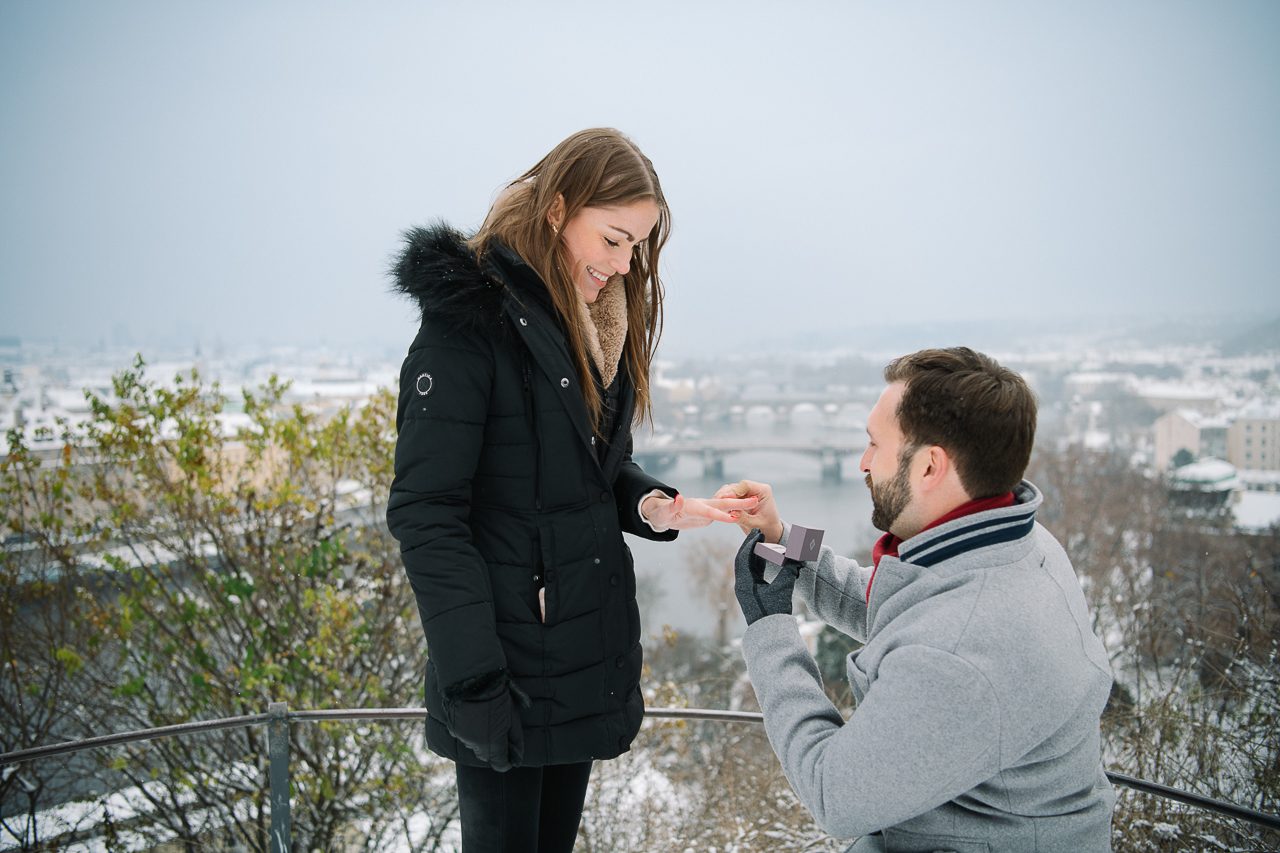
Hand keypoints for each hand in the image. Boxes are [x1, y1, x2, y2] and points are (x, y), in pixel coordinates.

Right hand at [444, 672, 526, 771]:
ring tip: (488, 718)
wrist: (470, 675)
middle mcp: (474, 743)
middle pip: (486, 755)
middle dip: (495, 748)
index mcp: (491, 743)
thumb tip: (517, 754)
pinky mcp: (451, 725)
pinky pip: (463, 734)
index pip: (500, 764)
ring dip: (481, 738)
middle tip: (502, 731)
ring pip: (474, 744)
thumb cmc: (496, 693)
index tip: (512, 753)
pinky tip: (476, 714)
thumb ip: (515, 737)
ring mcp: (460, 735)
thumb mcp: (512, 715)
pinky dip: (470, 729)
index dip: (507, 760)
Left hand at [641, 492, 758, 530]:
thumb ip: (671, 506)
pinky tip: (744, 512)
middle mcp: (701, 505)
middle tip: (755, 500)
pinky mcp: (706, 514)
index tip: (734, 516)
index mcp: (692, 506)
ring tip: (756, 502)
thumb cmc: (660, 513)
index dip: (720, 514)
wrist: (661, 513)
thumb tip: (679, 497)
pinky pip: (722, 512)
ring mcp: (705, 509)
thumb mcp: (662, 512)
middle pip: (721, 503)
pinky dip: (734, 511)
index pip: (708, 510)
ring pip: (724, 506)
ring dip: (739, 505)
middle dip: (738, 503)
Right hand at [715, 480, 782, 541]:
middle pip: (736, 487)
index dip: (734, 491)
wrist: (770, 532)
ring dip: (723, 498)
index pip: (745, 485)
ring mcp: (747, 493)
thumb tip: (732, 512)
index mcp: (763, 491)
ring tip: (715, 505)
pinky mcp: (741, 498)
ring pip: (731, 491)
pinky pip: (730, 497)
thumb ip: (743, 517)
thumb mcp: (755, 524)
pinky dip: (724, 501)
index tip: (725, 498)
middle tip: (716, 502)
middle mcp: (755, 489)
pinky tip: (718, 508)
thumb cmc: (767, 528)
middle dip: (726, 494)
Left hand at [734, 529, 797, 624]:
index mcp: (744, 583)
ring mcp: (747, 590)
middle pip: (743, 560)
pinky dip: (759, 564)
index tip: (759, 532)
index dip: (751, 543)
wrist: (771, 635)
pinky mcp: (753, 594)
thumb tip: (796, 556)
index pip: (744, 557)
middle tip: (759, 533)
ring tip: (763, 542)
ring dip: (755, 554)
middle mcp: (742, 585)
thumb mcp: (783, 589)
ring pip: (748, 566)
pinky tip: (766, 558)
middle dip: (751, 545)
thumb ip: (788, 570)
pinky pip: (753, 574)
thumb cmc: (776, 613)